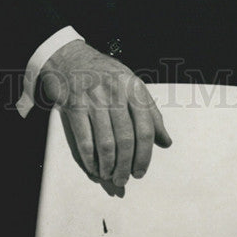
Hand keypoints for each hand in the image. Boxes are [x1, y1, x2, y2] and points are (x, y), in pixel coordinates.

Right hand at [40, 40, 171, 186]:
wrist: (71, 56)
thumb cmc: (105, 73)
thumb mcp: (131, 84)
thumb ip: (150, 112)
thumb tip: (166, 141)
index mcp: (133, 88)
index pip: (145, 128)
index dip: (145, 155)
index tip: (141, 171)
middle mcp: (115, 92)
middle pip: (125, 139)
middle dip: (126, 165)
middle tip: (124, 179)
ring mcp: (94, 98)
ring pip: (106, 143)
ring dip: (109, 166)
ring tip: (110, 176)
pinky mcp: (74, 105)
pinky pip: (85, 140)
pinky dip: (90, 159)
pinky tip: (93, 167)